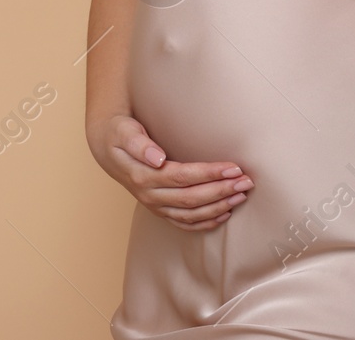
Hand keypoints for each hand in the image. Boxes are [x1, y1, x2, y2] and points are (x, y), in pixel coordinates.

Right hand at [86, 114, 253, 231]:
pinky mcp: (160, 210)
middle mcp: (149, 195)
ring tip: (242, 195)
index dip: (209, 174)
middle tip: (246, 181)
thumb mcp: (123, 131)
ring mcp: (155, 206)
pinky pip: (185, 223)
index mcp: (142, 175)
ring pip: (192, 213)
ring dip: (219, 206)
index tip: (233, 167)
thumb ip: (139, 143)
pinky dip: (206, 222)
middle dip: (222, 190)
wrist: (107, 148)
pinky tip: (225, 214)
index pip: (182, 177)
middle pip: (192, 198)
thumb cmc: (119, 134)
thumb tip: (157, 158)